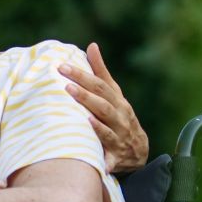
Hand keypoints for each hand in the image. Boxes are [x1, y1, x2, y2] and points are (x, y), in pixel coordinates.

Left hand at [60, 42, 148, 174]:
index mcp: (117, 101)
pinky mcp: (115, 156)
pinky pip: (109, 152)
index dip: (82, 75)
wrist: (138, 150)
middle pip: (103, 104)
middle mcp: (120, 117)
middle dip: (85, 94)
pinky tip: (94, 145)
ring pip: (107, 126)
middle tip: (66, 85)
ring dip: (94, 119)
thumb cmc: (120, 116)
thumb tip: (91, 46)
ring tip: (79, 110)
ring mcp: (119, 136)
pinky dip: (103, 150)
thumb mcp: (114, 94)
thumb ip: (101, 72)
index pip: (100, 85)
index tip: (63, 66)